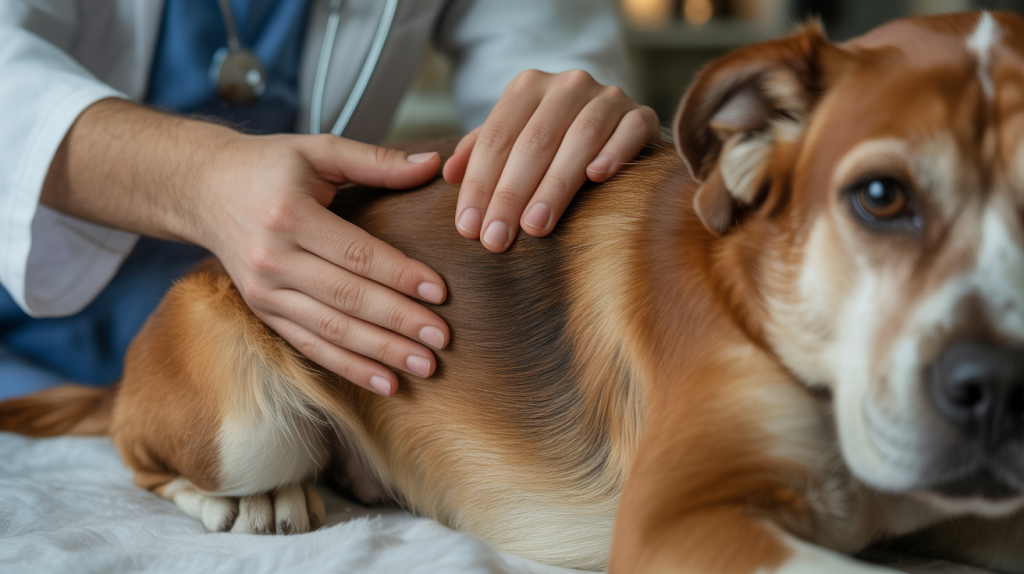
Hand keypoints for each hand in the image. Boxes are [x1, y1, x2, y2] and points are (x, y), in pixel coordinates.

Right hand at [198, 134, 450, 395]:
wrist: (202, 191)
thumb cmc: (268, 167)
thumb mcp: (319, 150)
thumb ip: (377, 161)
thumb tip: (435, 164)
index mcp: (289, 215)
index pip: (356, 253)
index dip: (400, 275)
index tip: (440, 292)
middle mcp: (273, 258)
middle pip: (347, 298)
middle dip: (398, 321)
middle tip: (441, 338)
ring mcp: (265, 292)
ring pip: (331, 330)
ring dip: (380, 353)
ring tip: (424, 366)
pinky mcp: (263, 313)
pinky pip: (311, 347)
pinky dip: (350, 368)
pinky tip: (386, 382)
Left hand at [443, 70, 659, 251]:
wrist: (613, 124)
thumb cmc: (552, 142)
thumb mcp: (512, 139)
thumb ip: (481, 152)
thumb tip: (448, 175)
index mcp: (528, 88)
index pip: (497, 137)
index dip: (480, 184)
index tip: (468, 228)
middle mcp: (567, 85)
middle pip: (534, 141)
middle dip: (511, 194)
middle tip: (496, 239)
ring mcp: (608, 97)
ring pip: (580, 138)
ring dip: (555, 185)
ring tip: (536, 227)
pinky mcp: (642, 114)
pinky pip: (630, 129)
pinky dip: (614, 151)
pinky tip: (597, 178)